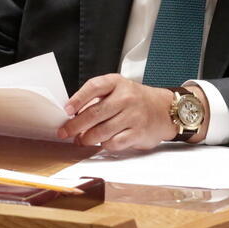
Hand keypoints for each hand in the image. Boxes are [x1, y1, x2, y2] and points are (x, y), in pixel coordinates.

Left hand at [59, 74, 183, 150]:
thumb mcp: (118, 90)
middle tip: (65, 132)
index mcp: (117, 83)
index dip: (77, 99)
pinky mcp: (138, 133)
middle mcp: (126, 98)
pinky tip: (103, 141)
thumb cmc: (136, 100)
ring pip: (101, 132)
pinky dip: (104, 145)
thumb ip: (97, 99)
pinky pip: (113, 143)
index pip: (94, 87)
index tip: (67, 110)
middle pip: (94, 113)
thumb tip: (72, 116)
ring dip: (87, 138)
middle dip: (75, 126)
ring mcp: (133, 116)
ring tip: (82, 139)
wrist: (163, 109)